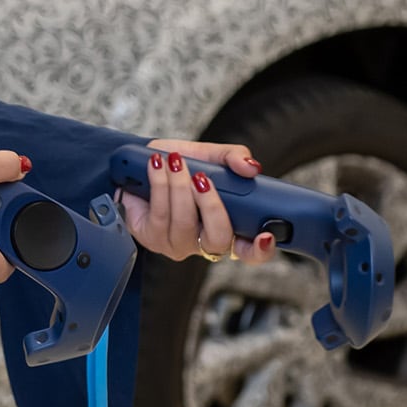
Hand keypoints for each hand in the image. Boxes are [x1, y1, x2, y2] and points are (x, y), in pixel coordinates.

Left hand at [120, 138, 278, 265]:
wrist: (141, 165)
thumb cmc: (182, 167)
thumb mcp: (211, 156)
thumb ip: (234, 157)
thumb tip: (250, 168)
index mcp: (227, 227)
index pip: (249, 250)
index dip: (260, 249)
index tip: (265, 235)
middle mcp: (204, 243)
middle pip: (218, 239)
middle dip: (210, 206)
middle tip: (202, 178)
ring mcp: (178, 244)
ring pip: (184, 224)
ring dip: (179, 188)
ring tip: (175, 162)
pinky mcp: (151, 238)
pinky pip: (159, 215)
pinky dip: (159, 184)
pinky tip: (157, 166)